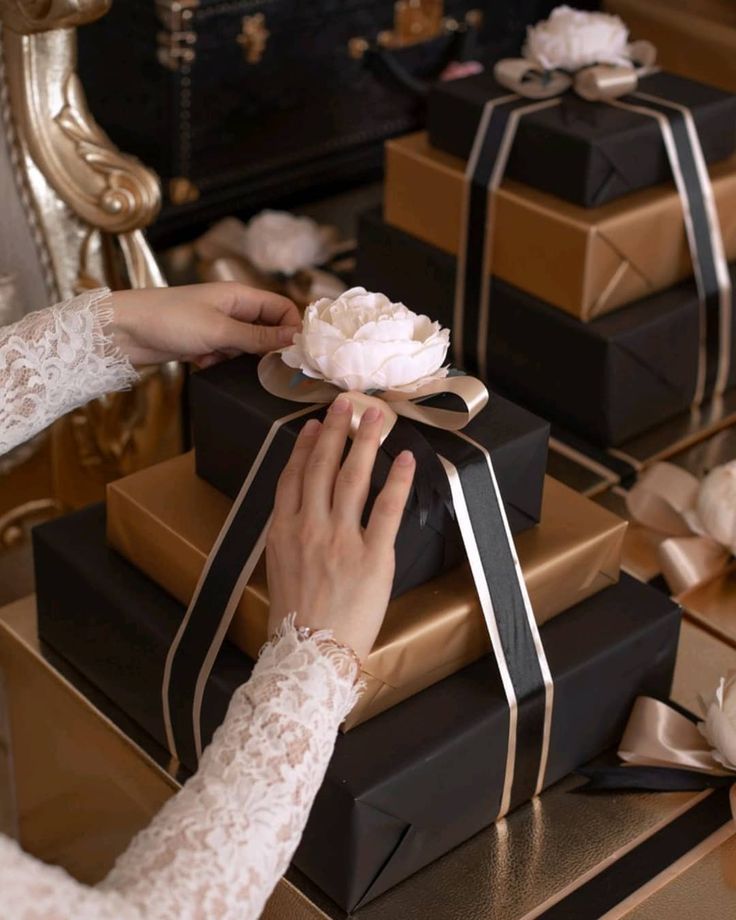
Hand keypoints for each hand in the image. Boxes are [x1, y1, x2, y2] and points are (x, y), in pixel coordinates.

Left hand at [108, 283, 300, 366]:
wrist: (123, 331)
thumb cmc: (169, 320)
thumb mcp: (219, 330)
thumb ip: (259, 337)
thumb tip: (295, 339)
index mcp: (240, 296)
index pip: (281, 308)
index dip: (293, 328)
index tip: (297, 354)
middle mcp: (232, 309)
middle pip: (267, 329)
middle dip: (269, 349)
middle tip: (271, 370)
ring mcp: (217, 327)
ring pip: (247, 347)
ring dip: (242, 360)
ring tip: (227, 363)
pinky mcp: (203, 344)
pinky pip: (226, 357)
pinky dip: (220, 364)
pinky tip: (204, 364)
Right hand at [266, 397, 415, 660]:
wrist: (308, 656)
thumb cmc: (295, 618)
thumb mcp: (279, 569)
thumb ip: (290, 534)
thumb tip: (303, 508)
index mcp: (282, 531)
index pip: (293, 476)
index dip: (305, 446)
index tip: (315, 425)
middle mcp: (310, 528)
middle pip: (322, 468)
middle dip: (336, 432)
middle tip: (347, 403)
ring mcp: (341, 540)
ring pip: (353, 479)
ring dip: (365, 443)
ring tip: (376, 417)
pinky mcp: (372, 557)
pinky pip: (386, 510)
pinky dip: (397, 481)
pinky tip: (405, 459)